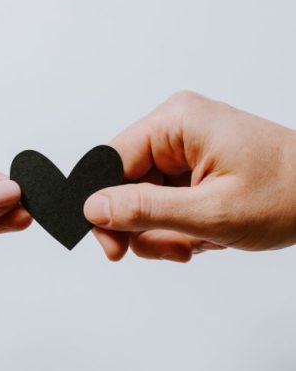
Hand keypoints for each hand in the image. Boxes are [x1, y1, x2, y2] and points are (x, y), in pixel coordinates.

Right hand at [84, 91, 295, 261]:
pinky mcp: (192, 168)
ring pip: (144, 200)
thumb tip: (93, 208)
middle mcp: (175, 130)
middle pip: (126, 185)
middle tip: (173, 248)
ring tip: (197, 242)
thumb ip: (145, 210)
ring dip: (164, 231)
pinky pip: (164, 202)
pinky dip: (177, 227)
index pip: (110, 162)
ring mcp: (184, 150)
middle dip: (144, 226)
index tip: (113, 248)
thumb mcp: (210, 211)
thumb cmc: (289, 194)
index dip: (105, 207)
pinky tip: (203, 234)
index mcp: (175, 122)